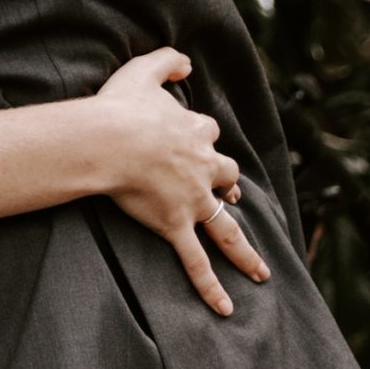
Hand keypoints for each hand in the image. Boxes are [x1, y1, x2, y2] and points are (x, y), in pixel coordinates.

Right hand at [94, 47, 267, 313]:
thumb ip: (167, 61)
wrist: (110, 140)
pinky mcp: (176, 225)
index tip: (192, 139)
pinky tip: (225, 307)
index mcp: (196, 132)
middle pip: (225, 177)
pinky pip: (197, 261)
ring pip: (227, 229)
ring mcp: (192, 200)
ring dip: (245, 252)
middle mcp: (203, 167)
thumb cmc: (120, 106)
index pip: (208, 134)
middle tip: (228, 196)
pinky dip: (210, 286)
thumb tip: (187, 63)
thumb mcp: (143, 70)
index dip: (201, 137)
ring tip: (259, 271)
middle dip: (227, 186)